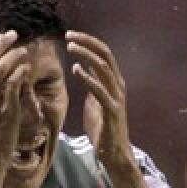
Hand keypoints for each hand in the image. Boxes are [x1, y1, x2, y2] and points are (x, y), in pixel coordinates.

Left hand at [67, 30, 131, 166]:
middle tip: (68, 35)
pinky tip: (76, 69)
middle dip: (87, 42)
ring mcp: (117, 97)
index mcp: (115, 82)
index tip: (70, 36)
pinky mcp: (112, 110)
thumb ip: (93, 83)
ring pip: (103, 68)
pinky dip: (88, 77)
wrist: (114, 152)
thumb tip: (84, 65)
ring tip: (70, 47)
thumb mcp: (95, 100)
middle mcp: (119, 86)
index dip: (88, 42)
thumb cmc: (103, 127)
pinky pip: (99, 90)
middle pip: (105, 55)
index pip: (104, 53)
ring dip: (86, 55)